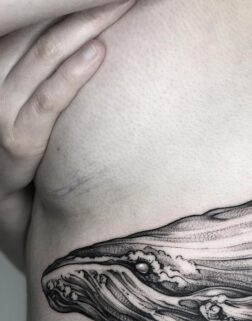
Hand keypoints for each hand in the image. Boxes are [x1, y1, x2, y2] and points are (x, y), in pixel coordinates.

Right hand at [0, 0, 135, 268]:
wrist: (30, 243)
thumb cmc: (44, 195)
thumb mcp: (55, 144)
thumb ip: (63, 107)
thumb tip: (102, 62)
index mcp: (5, 96)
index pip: (31, 40)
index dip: (61, 14)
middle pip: (31, 42)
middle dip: (73, 10)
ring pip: (32, 65)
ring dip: (74, 30)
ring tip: (117, 5)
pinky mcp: (8, 158)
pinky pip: (38, 110)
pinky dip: (64, 79)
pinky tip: (95, 52)